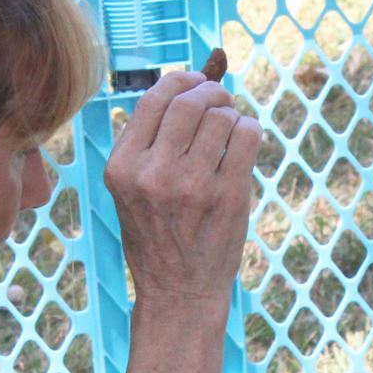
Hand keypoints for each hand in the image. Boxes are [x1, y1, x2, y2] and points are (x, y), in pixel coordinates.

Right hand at [103, 69, 261, 310]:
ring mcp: (192, 185)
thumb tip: (186, 85)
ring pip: (222, 116)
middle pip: (189, 102)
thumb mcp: (131, 191)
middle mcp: (152, 174)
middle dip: (211, 91)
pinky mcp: (228, 196)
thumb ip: (150, 145)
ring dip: (232, 115)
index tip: (196, 81)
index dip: (180, 80)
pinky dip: (250, 130)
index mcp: (122, 168)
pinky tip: (244, 143)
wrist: (179, 292)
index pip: (153, 100)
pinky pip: (247, 136)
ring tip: (230, 131)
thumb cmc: (157, 238)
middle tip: (220, 101)